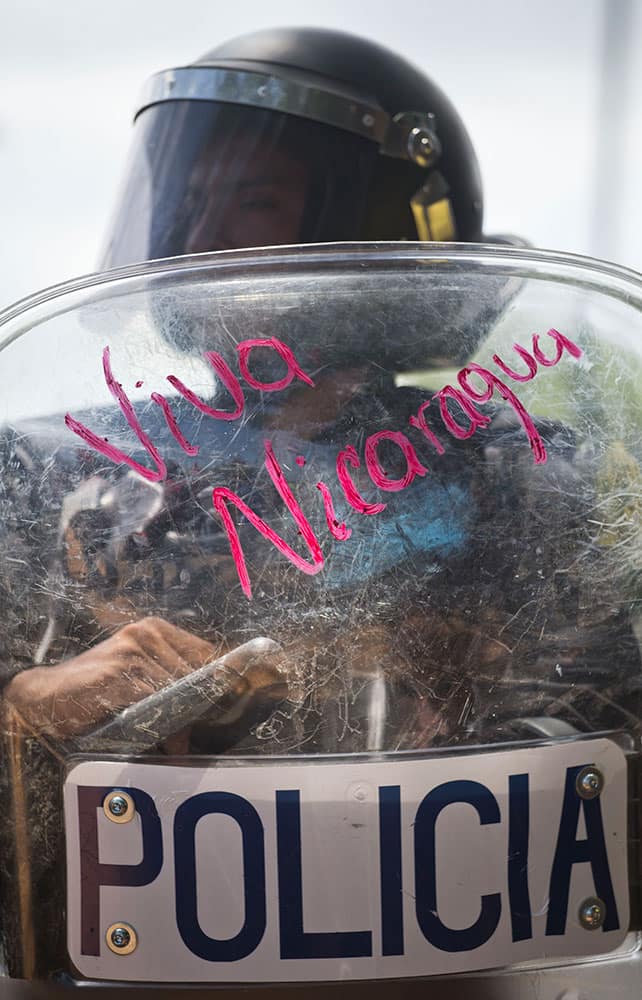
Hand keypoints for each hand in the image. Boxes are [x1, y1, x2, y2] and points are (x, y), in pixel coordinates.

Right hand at [3, 617, 218, 739]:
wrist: (45, 694)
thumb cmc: (95, 689)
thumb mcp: (137, 678)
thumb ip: (171, 687)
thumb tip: (206, 716)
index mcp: (155, 629)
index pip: (206, 652)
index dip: (222, 680)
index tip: (233, 702)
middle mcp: (147, 633)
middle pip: (197, 672)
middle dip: (204, 705)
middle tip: (203, 731)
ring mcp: (133, 652)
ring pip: (180, 689)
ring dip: (185, 720)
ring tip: (181, 741)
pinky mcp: (119, 674)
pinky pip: (157, 702)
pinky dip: (165, 725)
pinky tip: (166, 740)